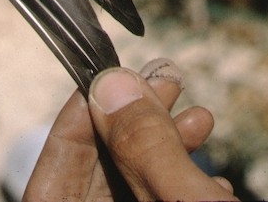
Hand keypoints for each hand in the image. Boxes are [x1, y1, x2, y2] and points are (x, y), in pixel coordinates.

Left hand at [23, 58, 236, 201]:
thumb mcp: (177, 198)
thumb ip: (142, 143)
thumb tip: (112, 83)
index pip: (57, 156)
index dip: (85, 110)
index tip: (116, 78)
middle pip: (99, 165)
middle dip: (136, 122)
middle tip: (168, 86)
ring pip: (133, 182)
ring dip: (166, 148)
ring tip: (200, 121)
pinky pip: (156, 201)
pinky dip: (179, 183)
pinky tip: (211, 175)